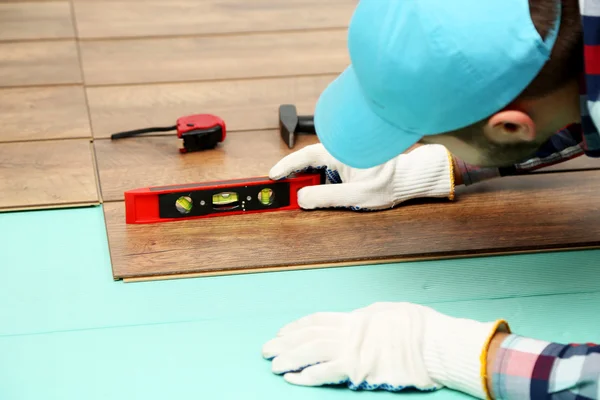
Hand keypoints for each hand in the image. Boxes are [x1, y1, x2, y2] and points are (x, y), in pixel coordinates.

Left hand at [262, 302, 508, 397]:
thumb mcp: (389, 312)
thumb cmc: (418, 327)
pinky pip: (325, 372)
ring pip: (311, 351)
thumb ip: (369, 318)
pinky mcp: (358, 369)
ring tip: (274, 365)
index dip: (296, 327)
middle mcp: (349, 331)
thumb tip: (360, 320)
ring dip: (290, 359)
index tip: (282, 333)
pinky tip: (292, 379)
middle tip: (266, 350)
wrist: (434, 343)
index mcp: (356, 317)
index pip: (317, 320)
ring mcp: (352, 349)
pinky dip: (306, 376)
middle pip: (308, 335)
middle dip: (285, 343)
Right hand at [269, 144, 454, 209]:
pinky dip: (315, 183)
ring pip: (315, 170)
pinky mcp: (345, 166)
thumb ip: (327, 197)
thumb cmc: (387, 184)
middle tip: (280, 194)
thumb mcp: (356, 196)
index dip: (285, 167)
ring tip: (297, 198)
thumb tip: (302, 199)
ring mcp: (341, 159)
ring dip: (305, 183)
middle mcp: (337, 152)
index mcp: (338, 152)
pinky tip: (315, 195)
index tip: (271, 177)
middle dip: (293, 179)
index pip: (304, 157)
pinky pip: (324, 173)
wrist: (407, 180)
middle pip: (307, 164)